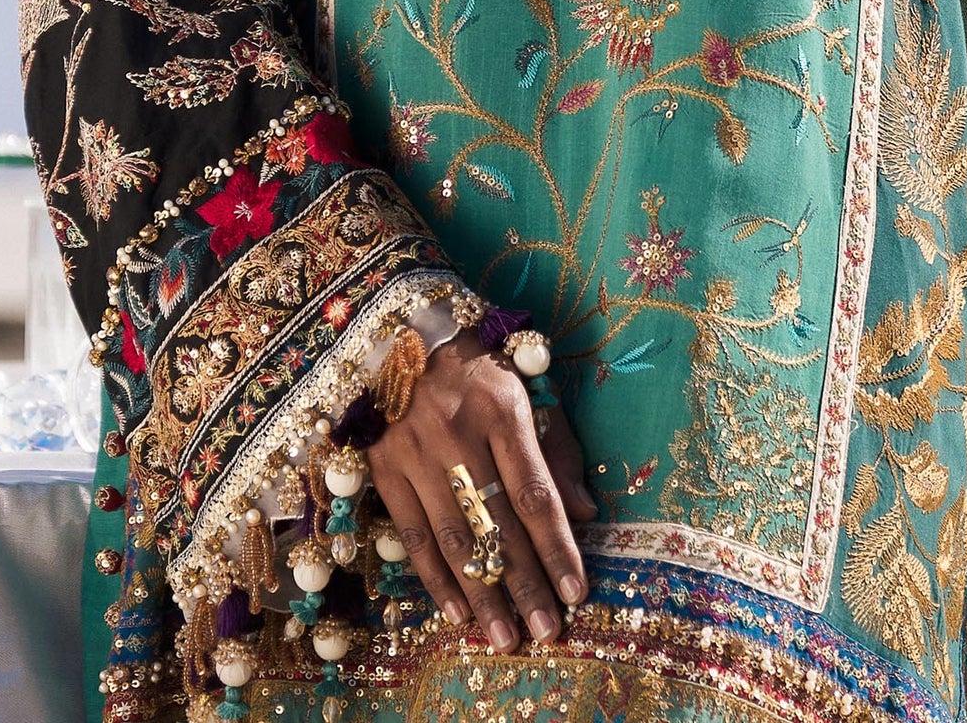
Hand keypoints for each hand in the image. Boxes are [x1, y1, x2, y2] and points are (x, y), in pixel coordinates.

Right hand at [366, 330, 596, 651]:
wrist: (400, 329)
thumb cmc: (479, 363)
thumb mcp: (528, 386)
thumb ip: (557, 449)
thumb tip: (584, 512)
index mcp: (503, 408)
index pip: (535, 492)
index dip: (557, 546)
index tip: (575, 591)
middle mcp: (458, 433)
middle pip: (496, 523)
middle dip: (524, 582)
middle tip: (544, 633)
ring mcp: (415, 451)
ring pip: (454, 537)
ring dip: (482, 593)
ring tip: (504, 636)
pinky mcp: (382, 464)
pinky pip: (412, 532)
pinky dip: (434, 577)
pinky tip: (457, 610)